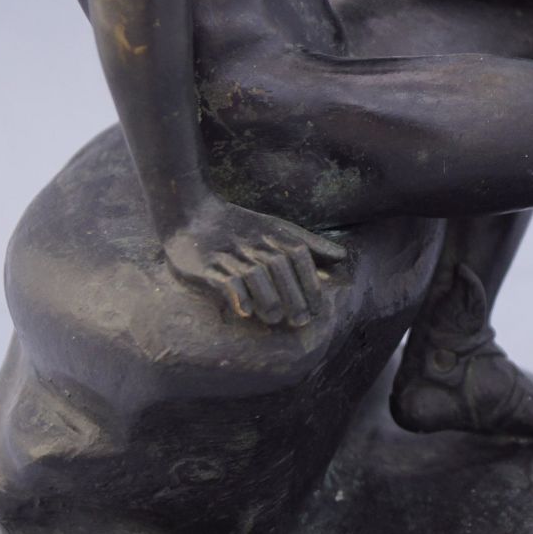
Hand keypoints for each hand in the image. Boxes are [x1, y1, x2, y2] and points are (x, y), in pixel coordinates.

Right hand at [162, 196, 346, 325]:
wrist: (189, 211)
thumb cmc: (239, 226)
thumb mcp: (277, 228)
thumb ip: (309, 244)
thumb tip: (342, 258)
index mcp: (273, 233)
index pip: (300, 255)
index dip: (310, 283)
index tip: (318, 309)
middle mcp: (254, 243)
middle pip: (281, 268)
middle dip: (294, 297)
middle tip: (302, 322)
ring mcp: (230, 254)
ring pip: (255, 276)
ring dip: (269, 299)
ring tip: (276, 319)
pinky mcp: (207, 266)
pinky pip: (226, 282)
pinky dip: (238, 297)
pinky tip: (246, 312)